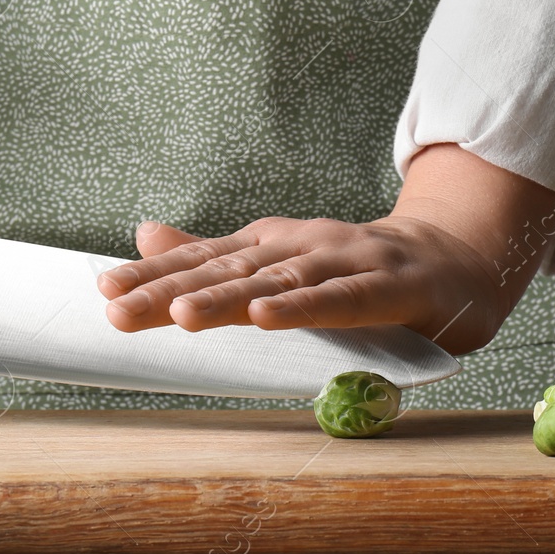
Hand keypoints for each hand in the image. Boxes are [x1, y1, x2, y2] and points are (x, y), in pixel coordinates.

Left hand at [96, 144, 554, 352]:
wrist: (451, 260)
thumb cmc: (355, 270)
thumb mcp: (277, 262)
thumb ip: (213, 257)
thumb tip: (143, 236)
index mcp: (268, 246)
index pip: (201, 261)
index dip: (152, 277)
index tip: (103, 294)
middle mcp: (297, 246)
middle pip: (225, 271)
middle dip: (170, 291)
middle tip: (119, 310)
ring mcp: (341, 260)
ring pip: (276, 283)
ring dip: (229, 298)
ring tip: (183, 315)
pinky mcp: (383, 285)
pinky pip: (338, 300)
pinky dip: (302, 307)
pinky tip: (268, 318)